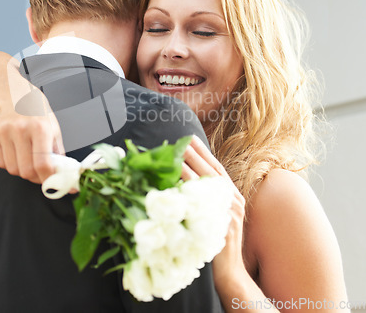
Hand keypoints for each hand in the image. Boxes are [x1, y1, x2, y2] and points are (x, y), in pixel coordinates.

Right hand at [0, 108, 64, 183]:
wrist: (16, 96)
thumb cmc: (38, 114)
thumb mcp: (54, 130)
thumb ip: (57, 154)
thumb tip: (62, 177)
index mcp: (40, 128)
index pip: (43, 164)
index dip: (48, 179)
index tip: (52, 183)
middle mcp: (21, 129)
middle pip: (26, 171)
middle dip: (35, 177)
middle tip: (41, 174)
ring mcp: (4, 131)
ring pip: (12, 169)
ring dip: (22, 171)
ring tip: (28, 160)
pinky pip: (0, 163)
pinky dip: (10, 164)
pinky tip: (17, 154)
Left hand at [183, 135, 247, 288]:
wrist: (230, 271)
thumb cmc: (218, 243)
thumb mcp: (216, 215)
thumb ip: (207, 198)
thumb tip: (186, 181)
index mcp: (232, 195)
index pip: (217, 168)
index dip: (204, 153)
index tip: (191, 139)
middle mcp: (233, 199)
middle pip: (213, 171)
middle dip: (197, 154)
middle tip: (182, 139)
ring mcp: (229, 210)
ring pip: (209, 182)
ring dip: (191, 166)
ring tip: (177, 153)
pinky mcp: (222, 221)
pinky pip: (204, 201)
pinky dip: (191, 189)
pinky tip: (179, 180)